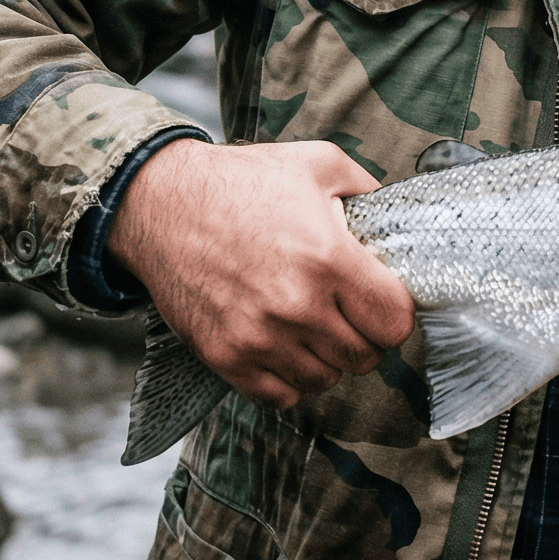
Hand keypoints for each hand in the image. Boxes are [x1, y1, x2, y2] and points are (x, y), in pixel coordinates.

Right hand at [109, 138, 415, 409]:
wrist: (162, 204)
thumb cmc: (240, 182)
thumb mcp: (317, 163)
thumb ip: (367, 189)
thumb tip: (396, 216)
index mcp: (328, 257)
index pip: (394, 322)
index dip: (396, 313)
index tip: (383, 302)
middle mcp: (296, 305)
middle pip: (364, 357)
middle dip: (365, 336)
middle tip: (349, 313)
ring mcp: (259, 337)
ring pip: (325, 380)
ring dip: (328, 358)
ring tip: (315, 326)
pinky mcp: (226, 357)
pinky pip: (281, 396)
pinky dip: (290, 378)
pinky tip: (286, 346)